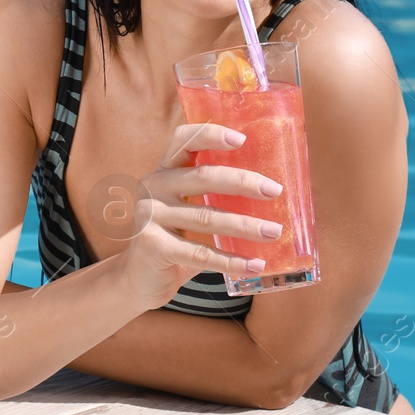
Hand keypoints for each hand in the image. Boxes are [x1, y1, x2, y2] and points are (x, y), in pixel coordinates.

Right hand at [115, 122, 285, 309]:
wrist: (140, 279)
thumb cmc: (177, 240)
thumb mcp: (190, 210)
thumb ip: (215, 197)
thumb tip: (272, 191)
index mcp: (165, 171)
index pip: (184, 140)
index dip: (210, 135)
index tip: (242, 140)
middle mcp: (153, 186)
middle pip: (202, 176)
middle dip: (243, 182)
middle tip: (274, 191)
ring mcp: (149, 215)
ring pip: (206, 217)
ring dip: (245, 226)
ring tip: (274, 231)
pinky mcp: (152, 246)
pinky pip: (200, 253)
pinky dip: (231, 261)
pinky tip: (255, 264)